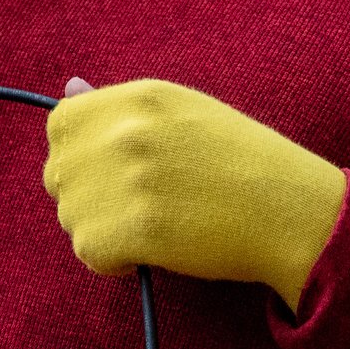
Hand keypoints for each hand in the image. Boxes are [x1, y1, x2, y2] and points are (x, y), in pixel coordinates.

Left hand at [42, 78, 347, 309]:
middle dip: (87, 197)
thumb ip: (121, 107)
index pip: (61, 123)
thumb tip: (68, 86)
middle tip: (135, 208)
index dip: (78, 154)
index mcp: (139, 96)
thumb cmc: (242, 163)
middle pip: (59, 174)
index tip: (109, 173)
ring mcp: (130, 178)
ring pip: (70, 216)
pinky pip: (88, 251)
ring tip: (149, 228)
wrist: (291, 210)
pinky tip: (148, 252)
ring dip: (100, 231)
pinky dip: (111, 262)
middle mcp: (127, 130)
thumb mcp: (184, 113)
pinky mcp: (137, 227)